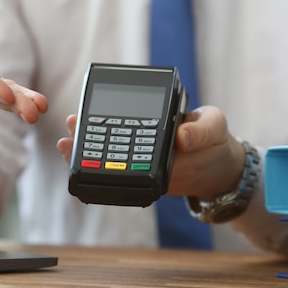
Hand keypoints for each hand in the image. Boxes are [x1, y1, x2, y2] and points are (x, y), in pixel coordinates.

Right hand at [56, 106, 245, 201]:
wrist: (221, 170)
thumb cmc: (215, 138)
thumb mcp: (214, 125)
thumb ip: (201, 128)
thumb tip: (183, 137)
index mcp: (155, 117)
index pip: (126, 110)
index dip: (105, 109)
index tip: (89, 108)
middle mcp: (142, 135)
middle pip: (109, 130)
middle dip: (86, 127)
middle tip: (70, 124)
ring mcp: (140, 157)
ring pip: (108, 153)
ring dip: (85, 150)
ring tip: (67, 145)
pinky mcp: (143, 178)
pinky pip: (119, 177)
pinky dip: (101, 175)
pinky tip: (85, 172)